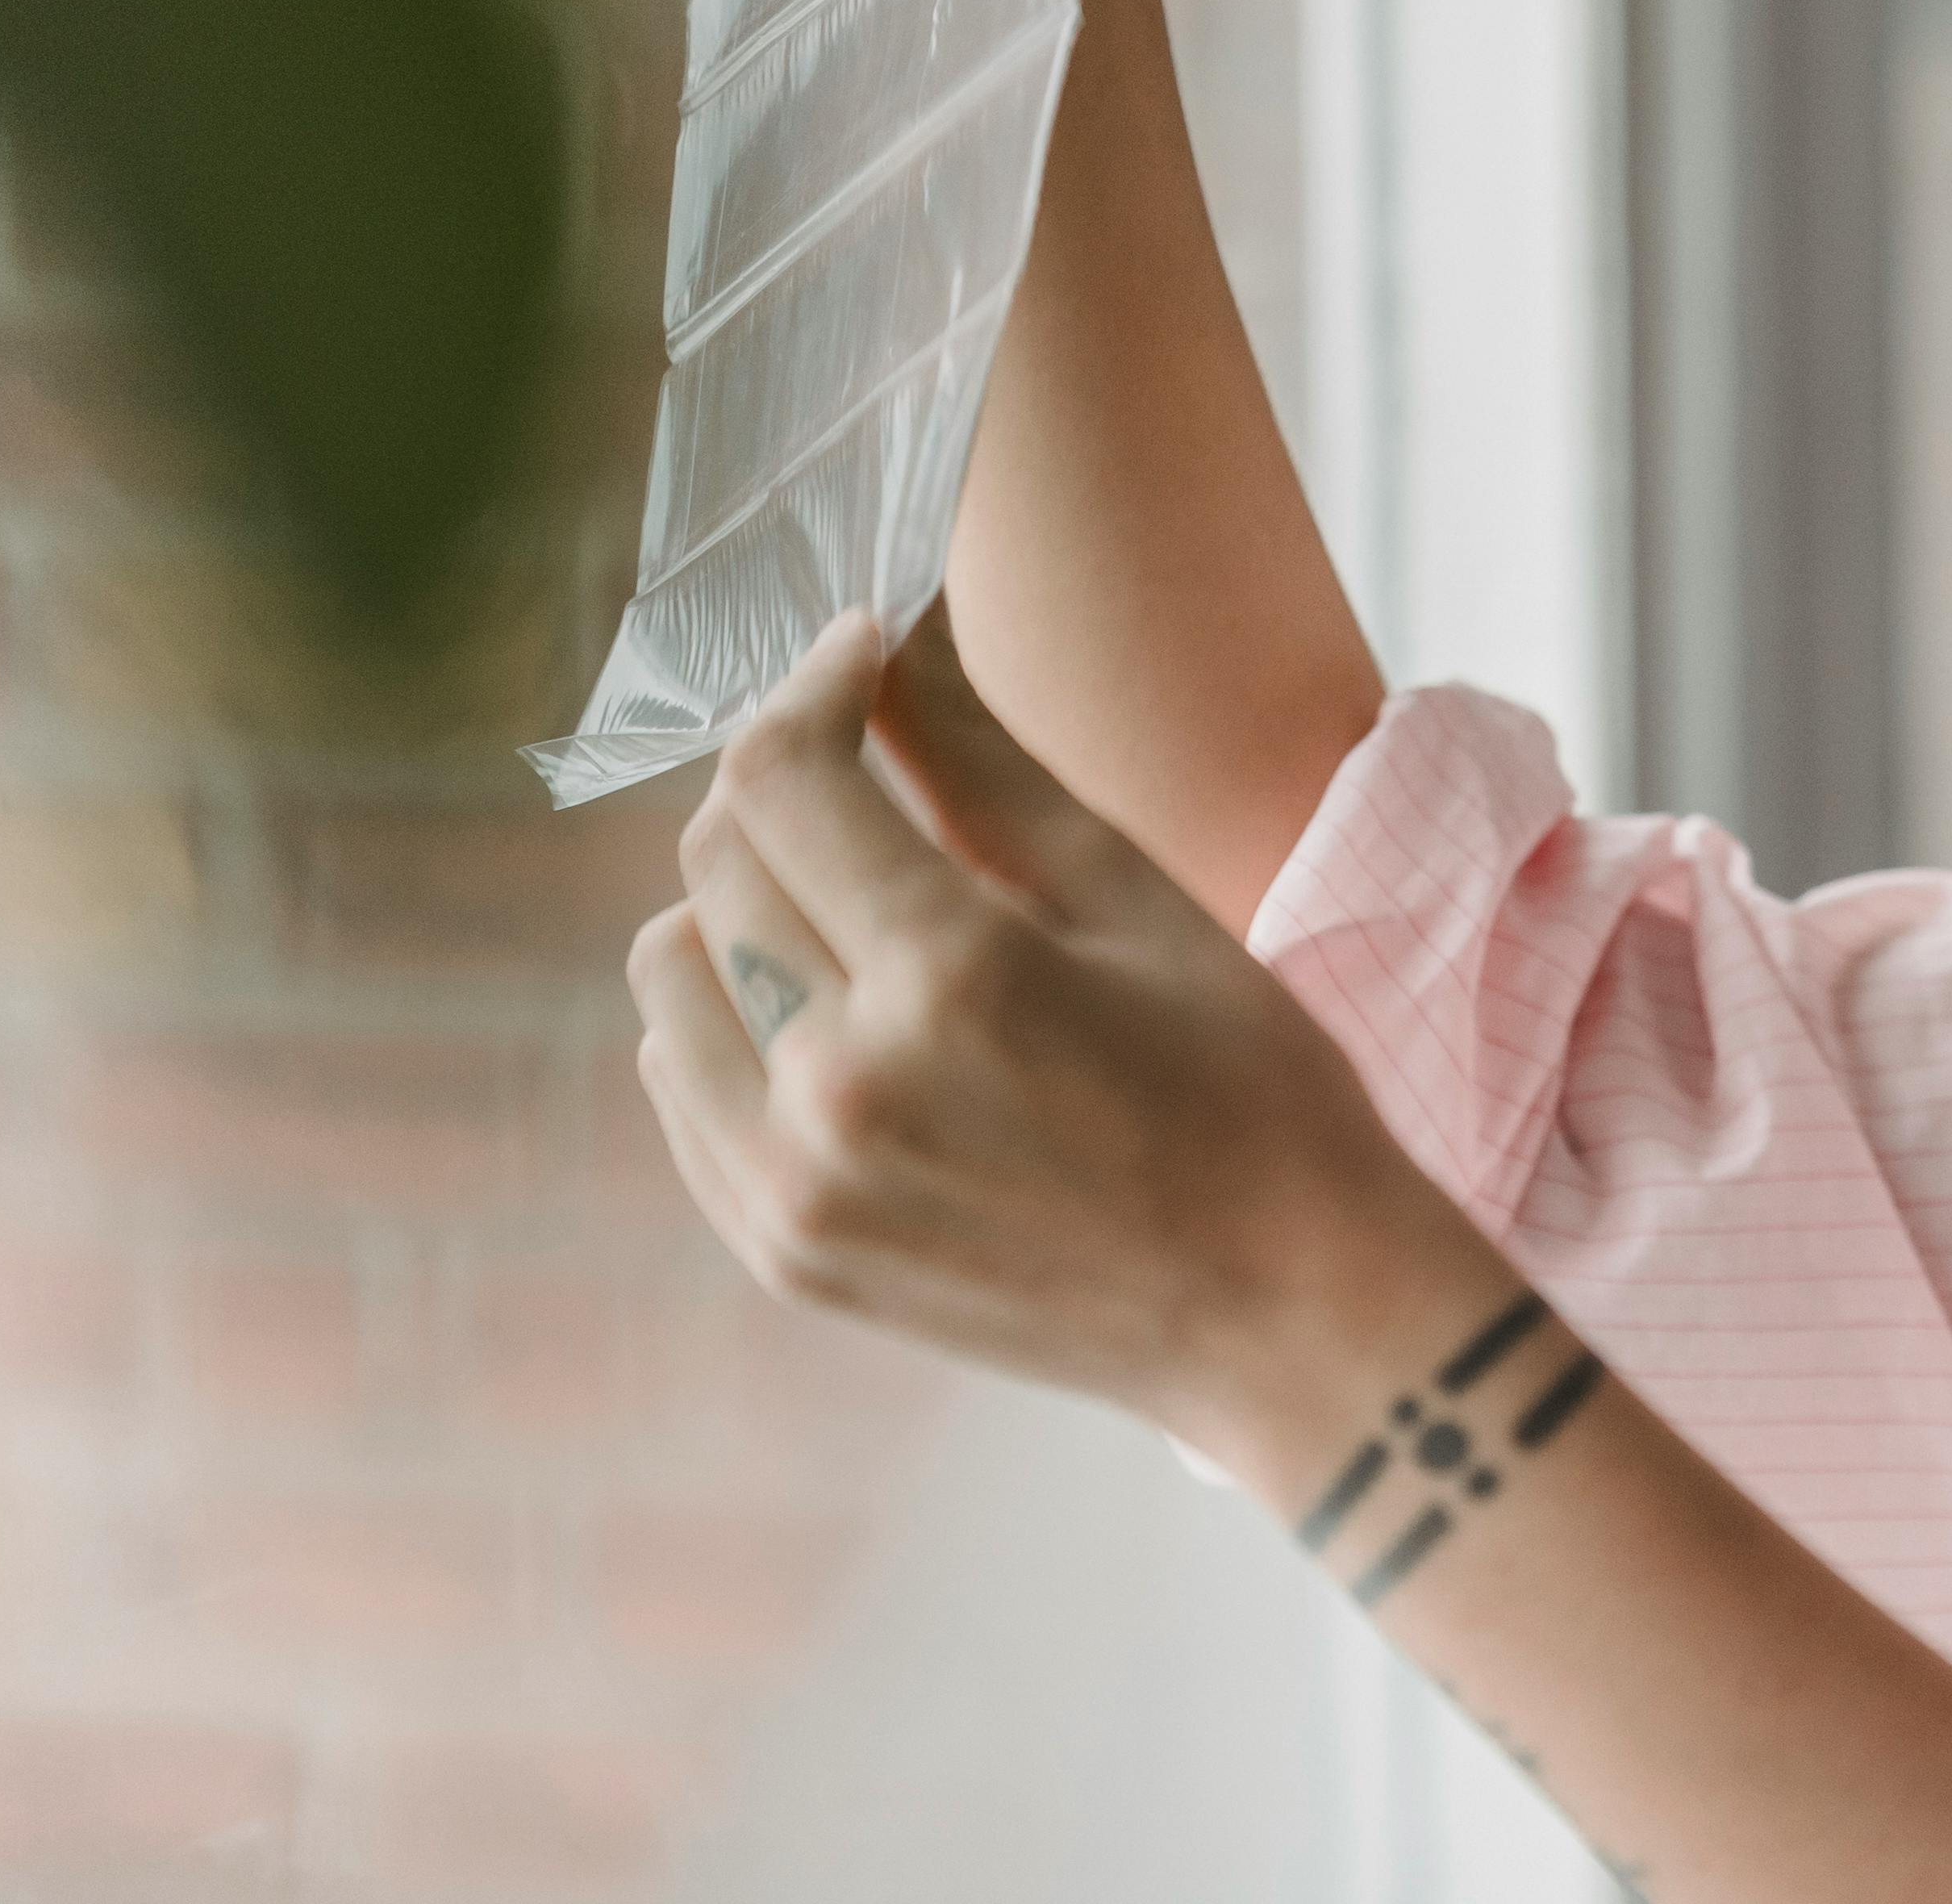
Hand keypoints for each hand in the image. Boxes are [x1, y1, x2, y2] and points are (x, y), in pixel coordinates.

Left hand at [630, 599, 1478, 1441]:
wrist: (1282, 1312)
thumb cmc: (1249, 1088)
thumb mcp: (1135, 901)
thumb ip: (987, 764)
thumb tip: (901, 639)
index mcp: (951, 979)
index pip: (787, 776)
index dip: (816, 684)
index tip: (865, 653)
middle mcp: (842, 1086)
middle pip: (717, 861)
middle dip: (787, 778)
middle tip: (869, 760)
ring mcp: (797, 1186)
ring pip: (670, 970)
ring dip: (739, 901)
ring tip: (851, 901)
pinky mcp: (781, 1252)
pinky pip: (680, 1084)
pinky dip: (729, 1015)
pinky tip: (834, 1007)